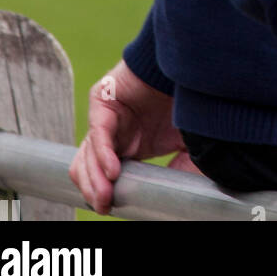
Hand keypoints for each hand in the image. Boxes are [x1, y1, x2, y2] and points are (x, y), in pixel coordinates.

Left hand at [68, 59, 198, 214]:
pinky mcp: (103, 99)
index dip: (101, 194)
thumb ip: (183, 168)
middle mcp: (114, 133)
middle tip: (107, 207)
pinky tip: (115, 170)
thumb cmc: (191, 100)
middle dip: (94, 191)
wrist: (191, 66)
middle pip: (87, 169)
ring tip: (107, 197)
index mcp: (130, 146)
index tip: (112, 209)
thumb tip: (177, 196)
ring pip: (86, 155)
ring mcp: (106, 117)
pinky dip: (104, 155)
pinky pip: (98, 133)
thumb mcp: (189, 144)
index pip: (100, 175)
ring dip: (95, 179)